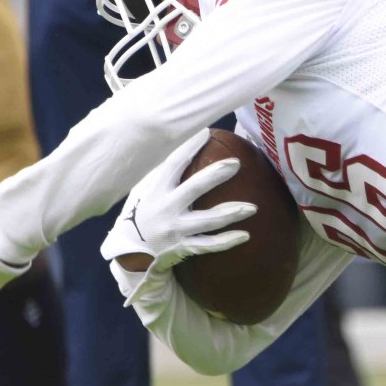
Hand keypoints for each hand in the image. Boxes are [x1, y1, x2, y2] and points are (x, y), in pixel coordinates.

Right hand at [100, 129, 256, 282]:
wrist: (133, 252)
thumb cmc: (144, 213)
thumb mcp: (146, 191)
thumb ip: (164, 173)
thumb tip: (188, 148)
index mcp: (157, 191)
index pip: (174, 164)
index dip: (189, 147)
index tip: (206, 133)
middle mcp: (166, 209)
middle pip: (194, 189)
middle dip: (215, 175)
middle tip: (236, 163)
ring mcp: (175, 230)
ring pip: (208, 221)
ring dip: (231, 213)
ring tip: (253, 208)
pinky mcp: (183, 248)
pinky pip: (209, 245)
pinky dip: (227, 241)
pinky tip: (245, 235)